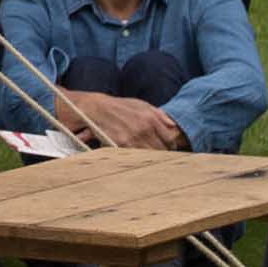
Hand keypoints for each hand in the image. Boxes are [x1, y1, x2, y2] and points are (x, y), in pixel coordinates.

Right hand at [60, 90, 182, 149]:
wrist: (94, 107)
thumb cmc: (118, 106)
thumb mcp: (140, 104)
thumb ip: (159, 114)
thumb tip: (173, 126)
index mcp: (151, 118)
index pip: (170, 139)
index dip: (171, 146)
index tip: (168, 149)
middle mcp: (143, 128)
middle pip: (160, 150)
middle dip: (161, 155)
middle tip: (159, 159)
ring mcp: (132, 137)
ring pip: (149, 155)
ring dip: (150, 160)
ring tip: (149, 162)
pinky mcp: (120, 144)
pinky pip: (135, 157)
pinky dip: (137, 160)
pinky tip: (136, 160)